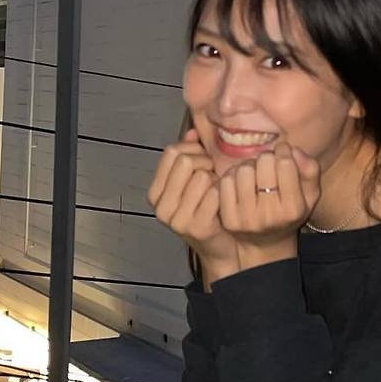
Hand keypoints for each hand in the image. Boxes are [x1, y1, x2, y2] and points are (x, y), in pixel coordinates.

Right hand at [148, 130, 238, 277]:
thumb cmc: (207, 210)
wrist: (220, 248)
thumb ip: (190, 155)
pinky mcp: (196, 228)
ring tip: (218, 189)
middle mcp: (161, 207)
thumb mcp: (193, 181)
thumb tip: (192, 132)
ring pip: (201, 176)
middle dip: (205, 163)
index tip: (204, 160)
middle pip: (186, 161)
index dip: (193, 150)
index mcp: (155, 193)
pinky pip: (214, 194)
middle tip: (213, 175)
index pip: (171, 152)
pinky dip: (223, 193)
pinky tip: (224, 201)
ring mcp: (176, 219)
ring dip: (215, 179)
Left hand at [217, 142, 320, 269]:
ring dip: (249, 166)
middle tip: (267, 164)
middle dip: (266, 158)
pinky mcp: (229, 219)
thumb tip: (292, 150)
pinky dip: (232, 176)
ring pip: (243, 170)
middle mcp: (270, 215)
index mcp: (293, 209)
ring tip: (254, 174)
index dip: (283, 151)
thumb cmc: (289, 212)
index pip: (285, 164)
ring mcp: (247, 218)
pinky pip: (225, 182)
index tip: (282, 153)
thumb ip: (310, 169)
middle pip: (263, 163)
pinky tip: (240, 183)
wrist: (266, 244)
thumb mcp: (310, 194)